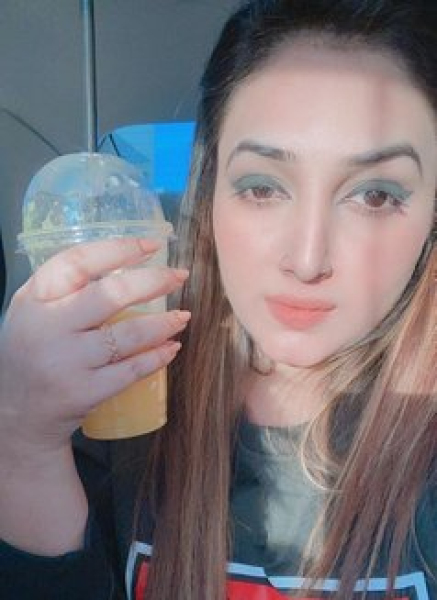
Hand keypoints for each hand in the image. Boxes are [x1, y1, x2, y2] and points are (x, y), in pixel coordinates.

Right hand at [0, 237, 189, 457]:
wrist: (14, 412)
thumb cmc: (32, 351)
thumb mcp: (33, 311)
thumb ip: (67, 288)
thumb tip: (128, 263)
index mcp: (34, 298)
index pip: (78, 261)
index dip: (119, 249)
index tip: (152, 245)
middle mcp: (48, 327)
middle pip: (111, 294)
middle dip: (154, 281)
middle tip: (179, 277)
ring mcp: (66, 362)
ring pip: (129, 334)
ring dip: (165, 323)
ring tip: (182, 316)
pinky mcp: (83, 392)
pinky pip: (132, 370)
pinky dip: (158, 356)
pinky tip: (172, 347)